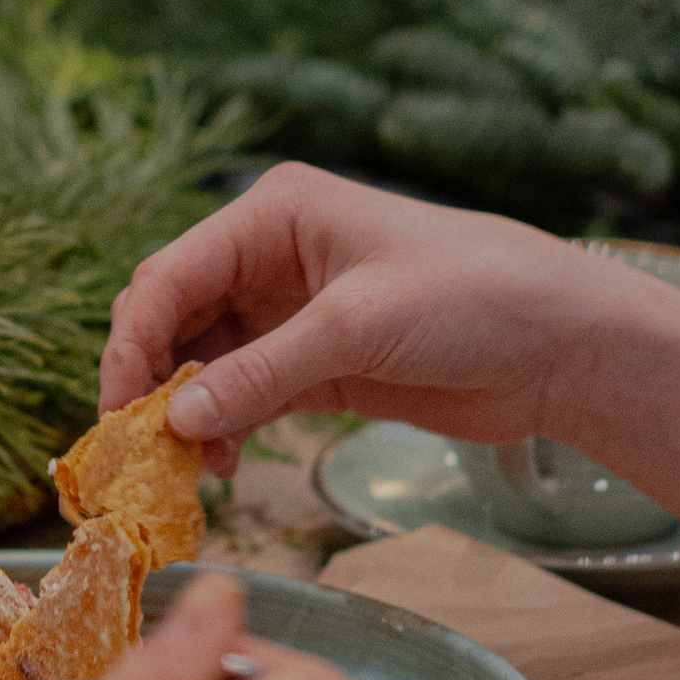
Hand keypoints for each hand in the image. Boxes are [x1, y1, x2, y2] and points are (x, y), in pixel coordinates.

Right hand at [103, 162, 615, 471]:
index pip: (169, 275)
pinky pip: (241, 394)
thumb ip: (260, 374)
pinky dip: (222, 427)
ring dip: (184, 410)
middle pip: (174, 316)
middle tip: (140, 448)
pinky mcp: (317, 364)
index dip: (132, 342)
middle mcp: (271, 255)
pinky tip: (221, 462)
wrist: (561, 345)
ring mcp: (291, 312)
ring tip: (186, 466)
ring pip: (202, 361)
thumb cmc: (471, 298)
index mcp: (273, 214)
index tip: (119, 409)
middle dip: (150, 378)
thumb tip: (174, 419)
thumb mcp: (357, 329)